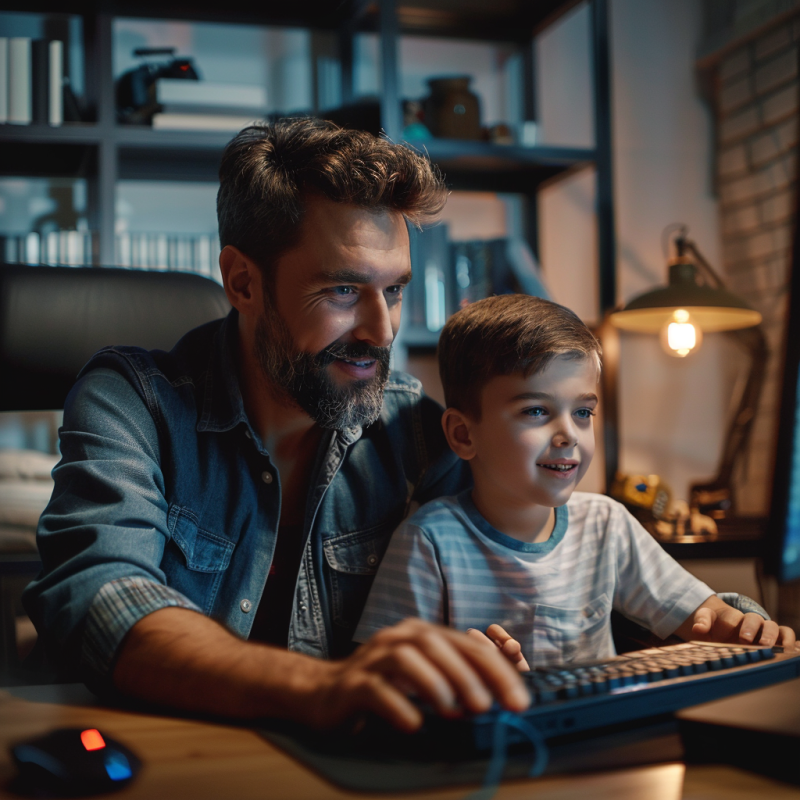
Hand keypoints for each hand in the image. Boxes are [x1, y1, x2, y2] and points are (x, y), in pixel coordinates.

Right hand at [304, 618, 529, 731]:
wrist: (323, 692)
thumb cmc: (382, 686)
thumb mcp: (423, 679)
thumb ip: (456, 682)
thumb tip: (498, 698)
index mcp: (422, 635)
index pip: (467, 645)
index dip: (497, 671)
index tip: (519, 699)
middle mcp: (399, 639)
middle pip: (438, 645)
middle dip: (469, 675)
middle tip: (490, 706)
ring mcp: (374, 659)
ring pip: (407, 658)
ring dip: (434, 682)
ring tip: (454, 709)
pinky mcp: (352, 683)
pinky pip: (376, 689)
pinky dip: (398, 705)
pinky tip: (414, 723)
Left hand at [683, 598, 796, 648]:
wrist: (725, 632)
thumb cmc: (716, 629)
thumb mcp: (706, 624)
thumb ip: (702, 622)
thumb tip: (698, 628)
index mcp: (730, 617)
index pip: (730, 617)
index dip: (726, 626)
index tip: (721, 637)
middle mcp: (749, 621)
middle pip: (753, 619)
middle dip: (749, 628)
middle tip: (744, 640)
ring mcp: (763, 629)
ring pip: (772, 626)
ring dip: (771, 635)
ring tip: (768, 646)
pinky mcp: (775, 637)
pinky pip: (786, 634)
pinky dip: (790, 639)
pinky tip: (789, 650)